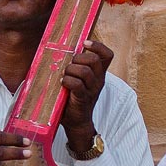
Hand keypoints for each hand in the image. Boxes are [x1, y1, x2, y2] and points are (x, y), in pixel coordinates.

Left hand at [61, 41, 111, 156]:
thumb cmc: (73, 97)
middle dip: (78, 58)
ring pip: (85, 71)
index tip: (84, 43)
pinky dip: (67, 81)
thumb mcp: (78, 79)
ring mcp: (92, 90)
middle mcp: (99, 80)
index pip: (107, 55)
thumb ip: (74, 66)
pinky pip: (77, 84)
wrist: (76, 121)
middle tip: (68, 65)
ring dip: (70, 70)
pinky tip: (62, 83)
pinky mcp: (83, 98)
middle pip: (94, 60)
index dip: (98, 46)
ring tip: (64, 76)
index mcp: (99, 73)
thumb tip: (58, 50)